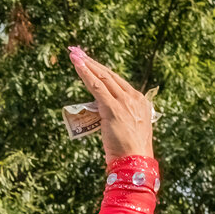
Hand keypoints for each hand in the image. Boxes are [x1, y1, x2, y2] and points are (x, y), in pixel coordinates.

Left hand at [69, 47, 153, 162]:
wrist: (135, 161)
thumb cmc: (130, 151)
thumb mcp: (128, 129)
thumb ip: (119, 118)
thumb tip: (104, 115)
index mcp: (140, 101)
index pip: (117, 82)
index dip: (102, 72)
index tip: (91, 63)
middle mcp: (134, 97)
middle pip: (109, 75)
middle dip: (92, 63)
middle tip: (78, 52)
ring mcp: (124, 102)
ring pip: (102, 78)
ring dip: (86, 65)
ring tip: (74, 55)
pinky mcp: (113, 108)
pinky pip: (96, 87)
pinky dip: (86, 74)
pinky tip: (78, 65)